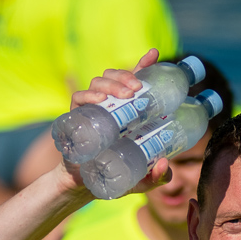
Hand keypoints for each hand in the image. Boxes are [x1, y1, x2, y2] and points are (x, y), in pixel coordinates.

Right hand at [63, 49, 172, 193]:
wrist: (86, 185)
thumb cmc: (117, 176)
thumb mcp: (142, 179)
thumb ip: (157, 177)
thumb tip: (164, 164)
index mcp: (127, 110)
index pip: (134, 80)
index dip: (143, 64)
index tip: (154, 54)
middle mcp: (110, 104)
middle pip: (115, 76)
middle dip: (126, 76)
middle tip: (138, 89)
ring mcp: (92, 108)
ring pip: (98, 83)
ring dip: (112, 84)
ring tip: (125, 95)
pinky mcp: (76, 116)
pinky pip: (79, 98)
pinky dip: (89, 96)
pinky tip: (100, 101)